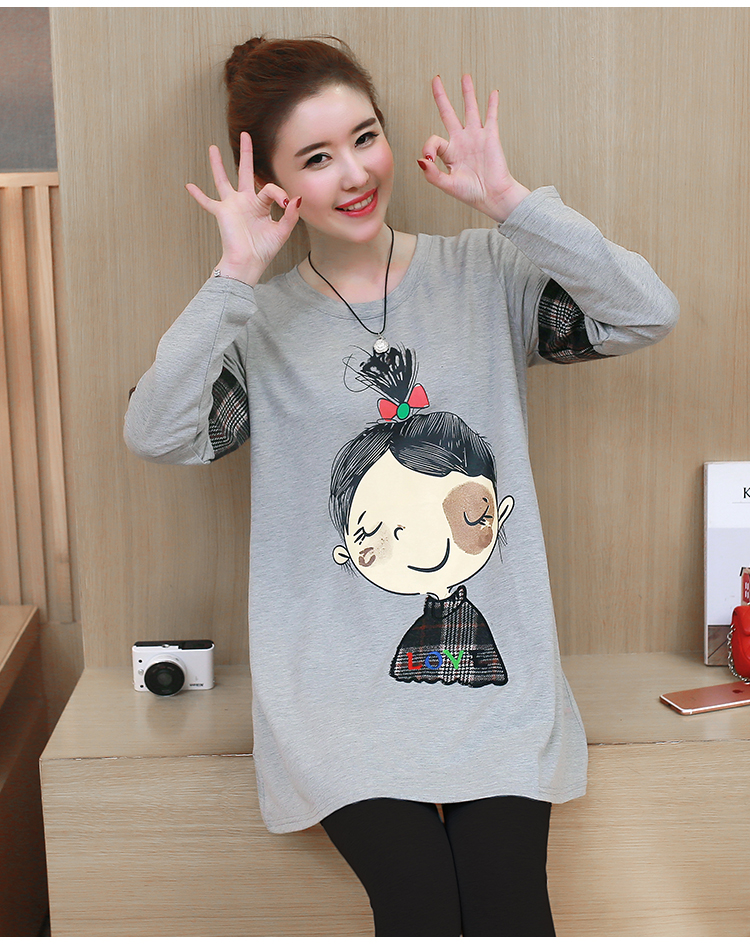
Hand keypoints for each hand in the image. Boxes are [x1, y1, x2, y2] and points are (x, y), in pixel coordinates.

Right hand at [186, 132, 300, 284]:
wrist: (247, 264)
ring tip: (212, 148)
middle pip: (245, 172)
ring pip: (223, 180)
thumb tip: (296, 197)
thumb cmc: (264, 251)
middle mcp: (245, 202)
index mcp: (261, 205)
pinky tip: (189, 185)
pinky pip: (207, 202)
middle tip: (245, 135)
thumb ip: (290, 215)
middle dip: (246, 154)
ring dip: (218, 165)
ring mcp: (232, 206)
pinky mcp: (221, 213)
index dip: (280, 193)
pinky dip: (198, 195)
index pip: (270, 188)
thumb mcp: (282, 231)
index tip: (286, 202)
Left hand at [418, 75, 529, 223]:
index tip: (430, 159)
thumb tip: (421, 160)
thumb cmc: (472, 193)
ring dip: (467, 93)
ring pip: (470, 109)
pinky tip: (493, 93)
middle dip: (441, 97)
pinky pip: (491, 117)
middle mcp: (462, 141)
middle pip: (448, 113)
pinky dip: (492, 105)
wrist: (493, 196)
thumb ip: (433, 174)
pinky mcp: (491, 137)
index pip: (434, 140)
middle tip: (436, 80)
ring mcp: (476, 137)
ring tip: (464, 77)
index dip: (428, 147)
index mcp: (450, 153)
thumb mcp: (448, 185)